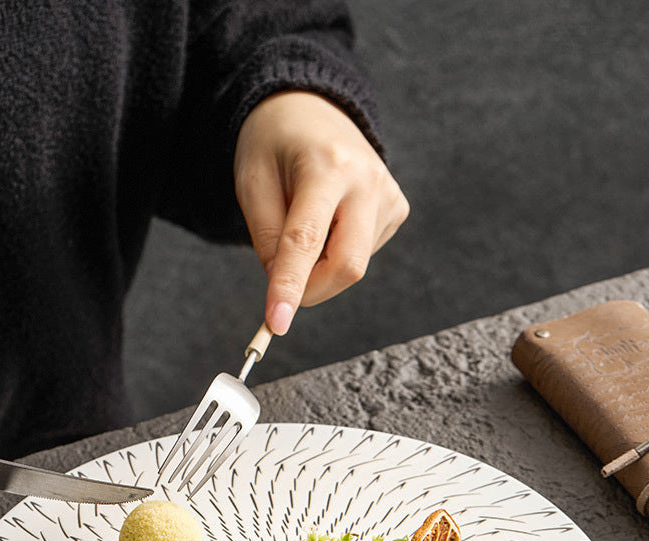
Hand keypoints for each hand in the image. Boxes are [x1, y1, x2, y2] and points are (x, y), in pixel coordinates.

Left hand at [234, 91, 408, 335]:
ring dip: (319, 265)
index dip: (289, 286)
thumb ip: (267, 239)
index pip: (306, 240)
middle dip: (311, 290)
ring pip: (352, 265)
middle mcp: (367, 179)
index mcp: (326, 165)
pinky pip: (361, 254)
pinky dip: (335, 252)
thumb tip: (287, 291)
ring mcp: (389, 195)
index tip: (276, 323)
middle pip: (347, 265)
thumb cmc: (274, 145)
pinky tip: (328, 218)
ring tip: (305, 218)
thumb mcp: (252, 183)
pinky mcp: (397, 209)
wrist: (311, 108)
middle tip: (282, 291)